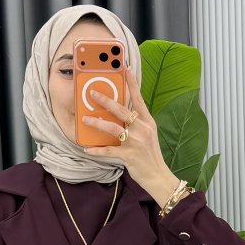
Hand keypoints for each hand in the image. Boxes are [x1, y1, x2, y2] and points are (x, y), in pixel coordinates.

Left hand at [83, 65, 173, 194]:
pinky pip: (109, 151)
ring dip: (98, 123)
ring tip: (86, 119)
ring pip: (113, 128)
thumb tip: (120, 112)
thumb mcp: (148, 134)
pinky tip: (87, 149)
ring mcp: (136, 142)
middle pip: (122, 111)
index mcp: (147, 122)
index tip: (125, 69)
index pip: (138, 99)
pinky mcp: (129, 155)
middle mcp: (142, 129)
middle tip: (93, 94)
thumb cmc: (150, 154)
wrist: (158, 175)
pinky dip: (97, 151)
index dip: (131, 84)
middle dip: (106, 101)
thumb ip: (136, 123)